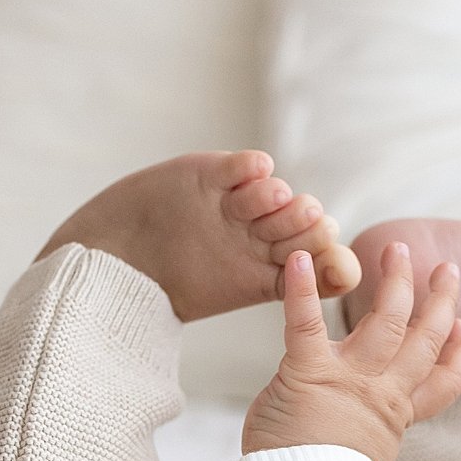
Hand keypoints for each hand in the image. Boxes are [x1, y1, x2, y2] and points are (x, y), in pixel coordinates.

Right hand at [33, 149, 362, 324]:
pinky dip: (252, 166)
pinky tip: (258, 169)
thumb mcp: (232, 294)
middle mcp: (257, 235)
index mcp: (268, 271)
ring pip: (273, 194)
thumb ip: (288, 288)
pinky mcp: (210, 175)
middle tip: (311, 219)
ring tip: (277, 199)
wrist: (112, 261)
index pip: (314, 259)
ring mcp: (235, 204)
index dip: (326, 254)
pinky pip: (242, 167)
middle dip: (305, 223)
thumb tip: (348, 280)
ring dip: (279, 196)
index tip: (326, 253)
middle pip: (300, 223)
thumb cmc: (167, 288)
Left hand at [242, 241, 460, 460]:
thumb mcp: (360, 457)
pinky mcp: (307, 372)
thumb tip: (362, 423)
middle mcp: (381, 394)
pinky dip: (301, 288)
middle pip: (424, 341)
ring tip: (399, 250)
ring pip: (386, 321)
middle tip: (447, 270)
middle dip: (440, 302)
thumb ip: (367, 427)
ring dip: (396, 281)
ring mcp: (348, 380)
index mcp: (395, 416)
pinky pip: (306, 322)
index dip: (459, 355)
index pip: (442, 384)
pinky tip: (298, 260)